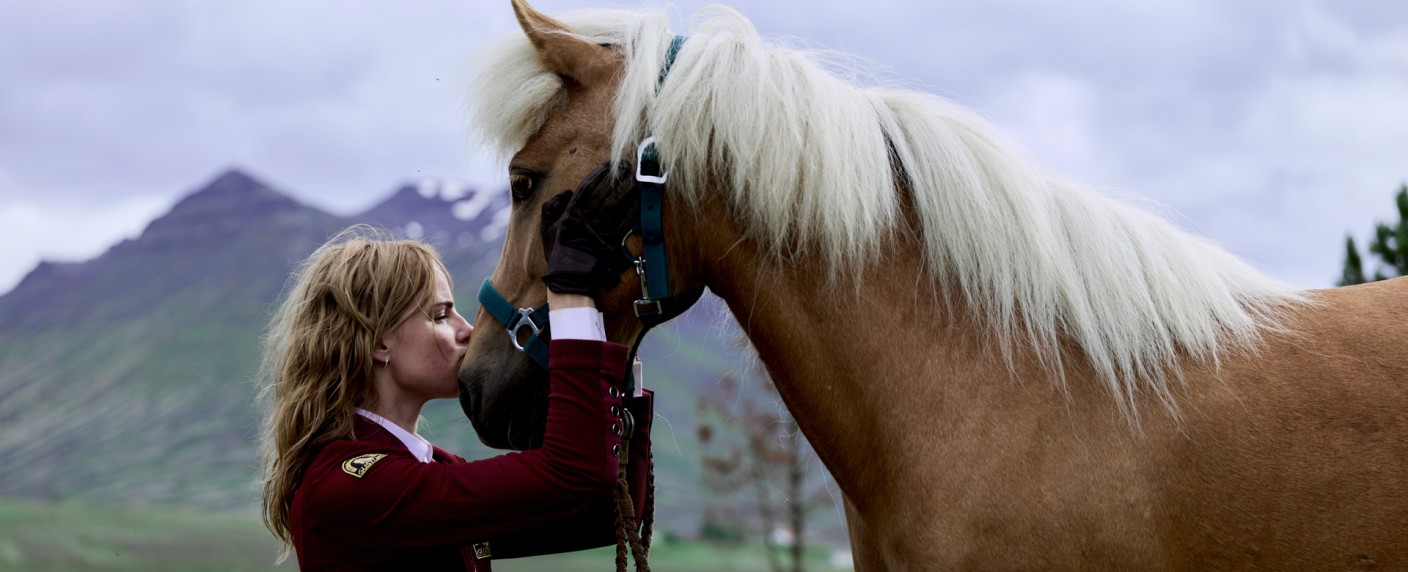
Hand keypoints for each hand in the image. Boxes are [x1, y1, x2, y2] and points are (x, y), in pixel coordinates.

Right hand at [539, 162, 638, 297]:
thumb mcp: (545, 229)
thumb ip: (551, 207)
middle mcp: (586, 219)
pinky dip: (630, 209)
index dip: (598, 175)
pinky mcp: (611, 240)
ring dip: (625, 190)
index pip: (587, 188)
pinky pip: (623, 221)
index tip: (607, 165)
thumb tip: (566, 192)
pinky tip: (636, 199)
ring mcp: (600, 230)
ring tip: (633, 178)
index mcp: (571, 214)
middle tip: (626, 166)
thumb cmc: (557, 253)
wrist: (569, 278)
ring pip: (615, 204)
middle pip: (604, 193)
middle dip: (615, 177)